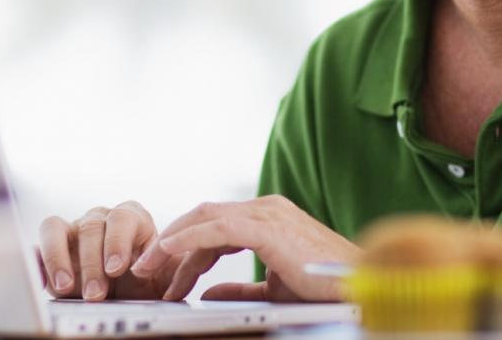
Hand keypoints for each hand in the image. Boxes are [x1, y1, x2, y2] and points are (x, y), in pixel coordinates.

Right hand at [37, 201, 183, 300]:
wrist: (128, 296)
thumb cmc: (147, 280)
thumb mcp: (166, 273)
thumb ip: (174, 263)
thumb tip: (184, 257)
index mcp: (131, 218)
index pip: (123, 218)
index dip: (118, 242)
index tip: (117, 269)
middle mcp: (99, 219)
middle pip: (90, 227)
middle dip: (92, 263)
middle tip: (96, 293)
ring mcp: (72, 231)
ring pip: (55, 228)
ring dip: (59, 258)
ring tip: (65, 287)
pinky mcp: (52, 248)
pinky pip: (37, 246)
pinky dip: (38, 260)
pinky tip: (41, 280)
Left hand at [129, 195, 359, 301]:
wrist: (357, 288)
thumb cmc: (324, 289)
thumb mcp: (274, 290)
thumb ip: (241, 288)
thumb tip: (209, 293)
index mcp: (268, 218)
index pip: (214, 226)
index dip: (185, 250)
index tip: (165, 277)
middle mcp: (266, 208)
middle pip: (203, 217)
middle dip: (170, 243)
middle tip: (143, 269)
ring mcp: (267, 213)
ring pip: (204, 219)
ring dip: (171, 243)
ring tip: (146, 266)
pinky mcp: (268, 226)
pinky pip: (217, 228)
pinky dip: (188, 237)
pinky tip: (167, 250)